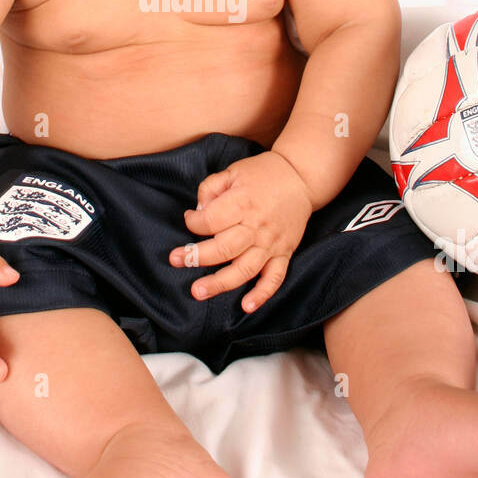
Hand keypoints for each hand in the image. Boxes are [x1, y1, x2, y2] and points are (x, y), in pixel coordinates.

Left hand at [168, 151, 313, 312]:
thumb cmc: (263, 174)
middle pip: (223, 248)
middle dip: (196, 257)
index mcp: (242, 203)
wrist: (301, 177)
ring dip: (220, 283)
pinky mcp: (284, 253)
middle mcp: (256, 226)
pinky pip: (274, 278)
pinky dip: (261, 294)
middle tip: (177, 261)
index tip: (190, 220)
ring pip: (244, 269)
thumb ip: (210, 189)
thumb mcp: (232, 171)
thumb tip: (198, 212)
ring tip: (198, 292)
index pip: (210, 221)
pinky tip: (246, 306)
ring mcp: (271, 243)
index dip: (193, 222)